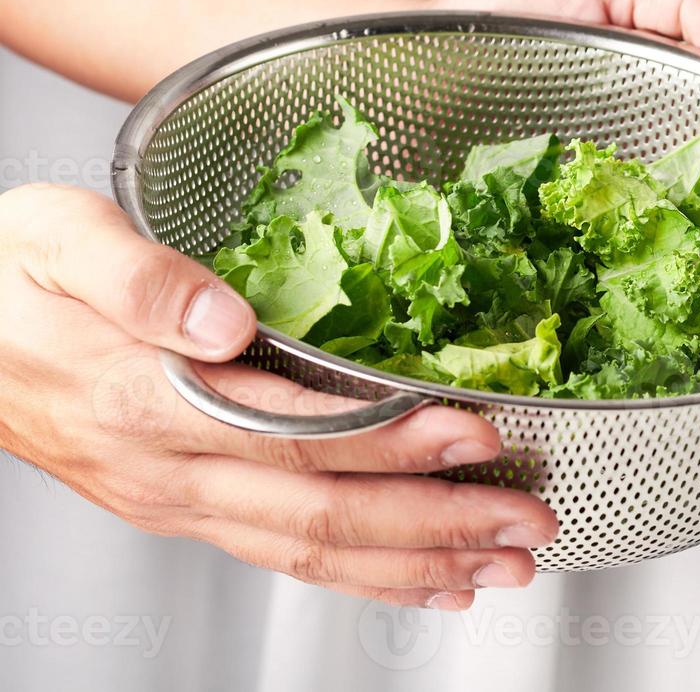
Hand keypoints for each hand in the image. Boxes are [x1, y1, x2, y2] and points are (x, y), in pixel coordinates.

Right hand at [0, 185, 557, 609]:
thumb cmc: (2, 280)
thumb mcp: (52, 239)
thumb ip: (137, 276)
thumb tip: (224, 316)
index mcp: (141, 399)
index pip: (290, 434)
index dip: (389, 441)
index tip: (472, 434)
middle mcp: (165, 469)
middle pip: (320, 514)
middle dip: (435, 524)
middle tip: (526, 525)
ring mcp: (175, 500)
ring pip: (310, 552)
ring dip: (416, 564)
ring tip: (503, 566)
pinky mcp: (183, 507)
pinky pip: (281, 555)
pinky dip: (363, 577)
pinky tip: (423, 582)